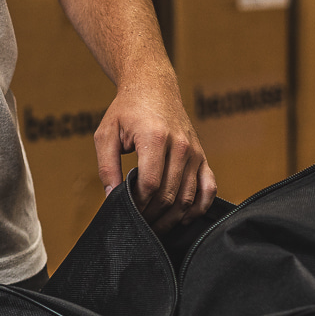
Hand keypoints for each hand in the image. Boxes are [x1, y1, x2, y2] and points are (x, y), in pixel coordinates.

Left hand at [93, 71, 216, 232]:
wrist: (153, 87)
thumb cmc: (126, 111)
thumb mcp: (106, 134)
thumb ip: (106, 167)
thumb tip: (111, 197)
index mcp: (155, 138)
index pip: (150, 184)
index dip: (138, 204)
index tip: (126, 212)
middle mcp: (180, 146)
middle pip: (170, 195)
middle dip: (153, 216)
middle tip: (138, 226)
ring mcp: (194, 152)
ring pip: (188, 197)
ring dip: (172, 218)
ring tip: (155, 228)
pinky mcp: (202, 156)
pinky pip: (209, 188)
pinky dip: (199, 207)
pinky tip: (184, 218)